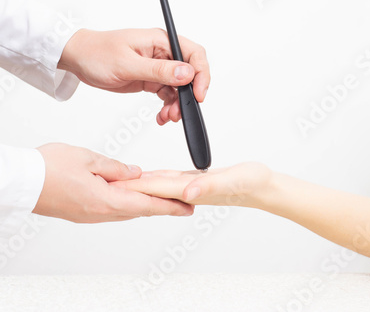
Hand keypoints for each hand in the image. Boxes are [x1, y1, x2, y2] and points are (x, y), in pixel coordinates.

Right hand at [32, 144, 193, 222]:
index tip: (188, 208)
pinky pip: (110, 208)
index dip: (169, 206)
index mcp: (104, 201)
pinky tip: (130, 193)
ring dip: (144, 203)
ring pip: (124, 209)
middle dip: (162, 205)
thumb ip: (115, 168)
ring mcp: (89, 215)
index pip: (146, 204)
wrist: (18, 182)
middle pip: (138, 210)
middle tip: (181, 201)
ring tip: (160, 194)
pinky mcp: (80, 212)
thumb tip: (134, 172)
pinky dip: (126, 201)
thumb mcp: (87, 159)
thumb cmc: (48, 168)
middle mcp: (99, 213)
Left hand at [57, 29, 209, 124]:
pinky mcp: (150, 79)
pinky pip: (167, 94)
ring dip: (177, 104)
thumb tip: (187, 73)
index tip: (198, 94)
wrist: (79, 59)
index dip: (201, 74)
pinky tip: (161, 116)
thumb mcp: (128, 64)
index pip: (194, 54)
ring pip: (179, 87)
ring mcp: (157, 67)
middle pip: (190, 73)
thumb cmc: (97, 53)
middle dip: (188, 94)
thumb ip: (158, 70)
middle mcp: (162, 53)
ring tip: (167, 117)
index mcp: (160, 40)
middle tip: (179, 112)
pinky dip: (167, 106)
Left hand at [113, 163, 274, 208]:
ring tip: (119, 183)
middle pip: (151, 189)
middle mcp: (186, 190)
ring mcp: (190, 186)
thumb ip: (208, 186)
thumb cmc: (252, 184)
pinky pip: (169, 178)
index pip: (155, 190)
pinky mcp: (196, 180)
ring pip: (158, 184)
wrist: (265, 187)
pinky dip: (155, 178)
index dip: (132, 189)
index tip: (111, 190)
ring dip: (138, 185)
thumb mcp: (232, 180)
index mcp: (190, 190)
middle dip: (128, 189)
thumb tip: (186, 193)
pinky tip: (148, 176)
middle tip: (104, 186)